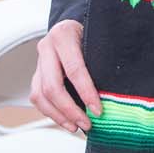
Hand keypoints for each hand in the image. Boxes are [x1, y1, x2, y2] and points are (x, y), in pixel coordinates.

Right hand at [31, 19, 101, 133]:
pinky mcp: (36, 74)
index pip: (74, 69)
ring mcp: (38, 62)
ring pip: (40, 95)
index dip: (86, 93)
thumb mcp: (98, 38)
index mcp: (63, 35)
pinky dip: (51, 112)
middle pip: (52, 86)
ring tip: (76, 127)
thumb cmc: (90, 33)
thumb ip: (102, 59)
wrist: (73, 25)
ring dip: (58, 115)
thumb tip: (116, 90)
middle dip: (70, 110)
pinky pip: (37, 98)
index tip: (98, 111)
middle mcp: (46, 47)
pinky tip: (66, 121)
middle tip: (87, 124)